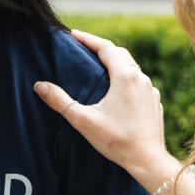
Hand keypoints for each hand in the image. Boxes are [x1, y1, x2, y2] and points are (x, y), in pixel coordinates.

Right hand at [34, 29, 172, 178]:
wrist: (148, 160)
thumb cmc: (117, 140)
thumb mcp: (83, 120)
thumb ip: (60, 101)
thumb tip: (40, 86)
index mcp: (125, 77)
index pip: (105, 47)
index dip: (88, 39)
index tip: (74, 34)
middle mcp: (141, 79)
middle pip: (121, 54)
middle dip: (102, 48)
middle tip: (85, 47)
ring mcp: (151, 91)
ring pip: (132, 69)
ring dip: (116, 64)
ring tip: (101, 67)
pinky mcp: (155, 103)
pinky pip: (140, 84)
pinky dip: (128, 80)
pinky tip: (120, 91)